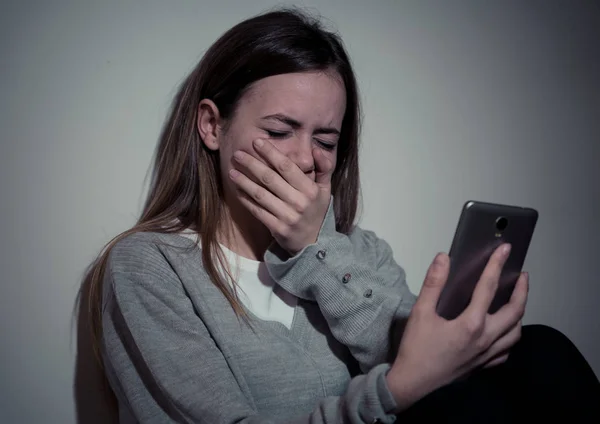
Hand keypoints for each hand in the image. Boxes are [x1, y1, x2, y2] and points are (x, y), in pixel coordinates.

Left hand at [229, 138, 333, 254]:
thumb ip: (324, 168)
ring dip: (244, 182)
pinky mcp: (277, 228)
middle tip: (237, 154)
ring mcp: (287, 216)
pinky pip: (258, 211)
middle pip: (270, 179)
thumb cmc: (316, 211)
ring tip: (232, 171)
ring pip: (261, 195)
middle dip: (252, 164)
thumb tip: (316, 149)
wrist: (314, 242)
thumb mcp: (325, 190)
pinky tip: (237, 190)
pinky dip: (246, 200)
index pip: (287, 167)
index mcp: (310, 190)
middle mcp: (299, 202)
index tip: (257, 142)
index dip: (271, 153)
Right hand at [385, 244, 528, 411]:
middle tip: (522, 276)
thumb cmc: (416, 350)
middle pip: (514, 311)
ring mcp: (486, 354)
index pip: (489, 287)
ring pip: (515, 333)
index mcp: (471, 324)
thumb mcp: (420, 312)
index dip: (497, 265)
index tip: (504, 251)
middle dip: (522, 291)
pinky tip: (503, 333)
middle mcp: (485, 339)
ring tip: (516, 301)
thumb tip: (443, 259)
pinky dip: (509, 338)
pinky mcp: (482, 365)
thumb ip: (433, 283)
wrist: (412, 383)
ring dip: (519, 314)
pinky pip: (505, 352)